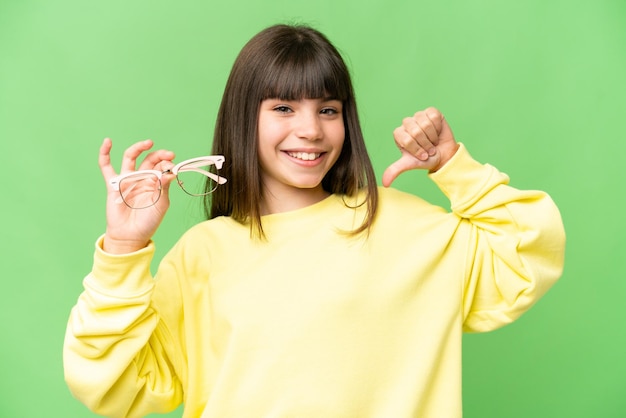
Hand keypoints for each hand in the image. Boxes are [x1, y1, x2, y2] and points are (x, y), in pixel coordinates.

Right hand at [98, 138, 175, 253]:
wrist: (131, 236)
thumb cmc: (148, 222)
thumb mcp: (161, 204)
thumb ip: (164, 188)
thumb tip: (170, 172)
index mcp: (155, 183)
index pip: (161, 166)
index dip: (167, 163)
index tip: (172, 165)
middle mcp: (142, 178)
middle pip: (149, 160)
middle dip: (159, 154)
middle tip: (168, 154)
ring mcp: (127, 180)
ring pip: (130, 158)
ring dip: (138, 148)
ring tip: (148, 143)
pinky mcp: (113, 184)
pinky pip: (106, 167)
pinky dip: (105, 153)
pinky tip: (107, 142)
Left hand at [382, 107, 459, 186]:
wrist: (443, 155)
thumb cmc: (425, 159)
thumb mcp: (409, 164)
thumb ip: (395, 170)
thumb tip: (385, 183)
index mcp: (399, 134)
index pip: (406, 140)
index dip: (417, 149)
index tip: (421, 155)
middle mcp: (407, 123)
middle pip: (415, 131)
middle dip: (425, 144)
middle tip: (429, 149)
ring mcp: (418, 116)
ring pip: (425, 124)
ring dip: (432, 137)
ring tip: (433, 141)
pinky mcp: (431, 111)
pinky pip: (434, 117)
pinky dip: (438, 128)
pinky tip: (437, 132)